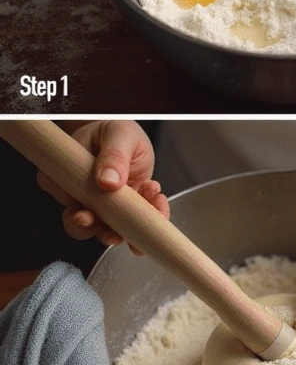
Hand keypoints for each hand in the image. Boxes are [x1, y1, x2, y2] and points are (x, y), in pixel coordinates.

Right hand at [36, 120, 166, 249]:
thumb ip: (113, 155)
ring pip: (113, 229)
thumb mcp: (117, 133)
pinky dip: (151, 217)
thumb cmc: (115, 130)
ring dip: (135, 226)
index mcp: (67, 176)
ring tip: (154, 208)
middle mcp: (81, 197)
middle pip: (83, 225)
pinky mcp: (125, 210)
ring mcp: (104, 206)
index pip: (65, 200)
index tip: (90, 216)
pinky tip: (160, 202)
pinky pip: (136, 222)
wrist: (128, 135)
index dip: (78, 215)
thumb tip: (107, 181)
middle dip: (102, 232)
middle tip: (117, 234)